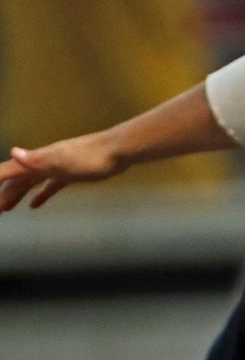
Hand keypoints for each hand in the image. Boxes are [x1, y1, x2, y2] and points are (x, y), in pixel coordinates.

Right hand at [0, 133, 129, 212]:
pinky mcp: (71, 175)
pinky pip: (49, 186)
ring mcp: (57, 168)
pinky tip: (34, 206)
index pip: (9, 172)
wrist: (119, 150)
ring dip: (17, 195)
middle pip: (17, 180)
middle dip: (4, 193)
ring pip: (30, 183)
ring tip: (6, 209)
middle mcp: (43, 163)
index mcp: (38, 161)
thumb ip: (37, 159)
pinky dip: (40, 195)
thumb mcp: (62, 160)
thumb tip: (14, 152)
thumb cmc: (92, 156)